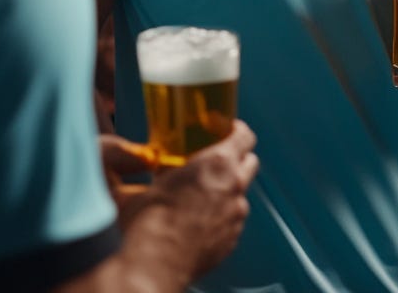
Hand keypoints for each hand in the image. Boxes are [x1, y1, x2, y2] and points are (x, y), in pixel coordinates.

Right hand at [103, 121, 259, 279]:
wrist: (151, 266)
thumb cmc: (148, 221)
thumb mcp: (152, 181)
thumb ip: (161, 165)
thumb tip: (147, 160)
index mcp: (218, 163)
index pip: (244, 135)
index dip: (236, 130)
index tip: (227, 130)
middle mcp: (234, 187)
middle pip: (250, 162)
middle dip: (236, 159)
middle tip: (215, 161)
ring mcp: (236, 216)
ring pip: (240, 194)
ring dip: (227, 191)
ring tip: (201, 197)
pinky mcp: (231, 240)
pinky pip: (232, 221)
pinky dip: (221, 217)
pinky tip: (198, 221)